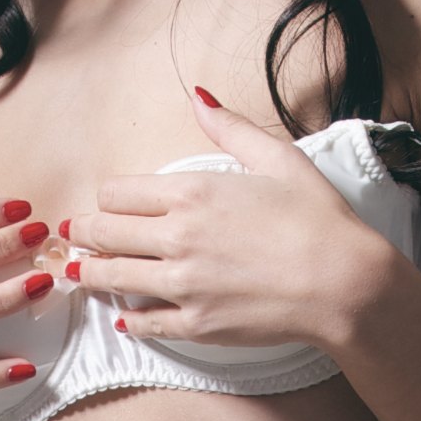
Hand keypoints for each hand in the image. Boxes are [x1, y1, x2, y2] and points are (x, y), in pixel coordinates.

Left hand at [70, 89, 387, 350]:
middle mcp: (176, 237)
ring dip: (90, 274)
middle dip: (85, 232)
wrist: (344, 283)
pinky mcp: (194, 324)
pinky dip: (130, 319)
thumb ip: (231, 128)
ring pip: (111, 278)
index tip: (108, 204)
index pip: (117, 193)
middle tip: (76, 236)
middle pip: (103, 233)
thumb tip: (199, 97)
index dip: (108, 198)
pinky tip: (126, 317)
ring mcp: (182, 284)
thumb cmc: (318, 220)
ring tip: (78, 273)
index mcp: (191, 192)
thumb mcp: (278, 159)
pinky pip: (144, 322)